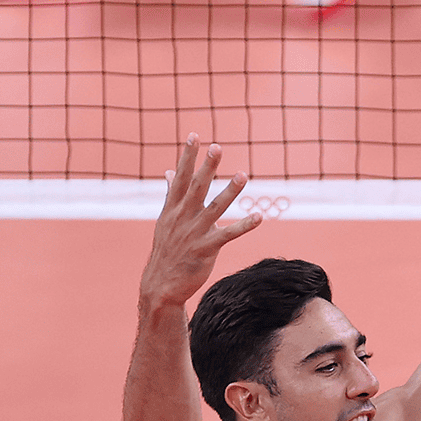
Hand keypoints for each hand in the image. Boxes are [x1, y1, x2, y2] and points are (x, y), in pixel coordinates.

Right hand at [140, 136, 260, 308]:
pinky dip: (244, 225)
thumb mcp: (166, 220)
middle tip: (218, 147)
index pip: (180, 177)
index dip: (187, 156)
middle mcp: (182, 217)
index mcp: (172, 208)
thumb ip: (171, 195)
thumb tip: (170, 172)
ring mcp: (194, 233)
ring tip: (244, 175)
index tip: (194, 136)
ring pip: (215, 207)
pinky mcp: (206, 249)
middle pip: (197, 187)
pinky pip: (228, 235)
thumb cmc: (168, 250)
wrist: (161, 284)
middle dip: (207, 166)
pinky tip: (259, 217)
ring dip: (230, 191)